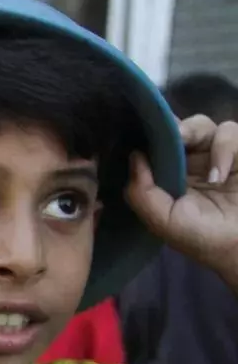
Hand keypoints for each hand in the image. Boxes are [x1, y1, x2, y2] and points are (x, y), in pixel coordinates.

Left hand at [127, 115, 237, 271]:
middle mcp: (190, 162)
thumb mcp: (164, 222)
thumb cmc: (203, 238)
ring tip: (196, 165)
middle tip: (173, 138)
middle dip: (171, 129)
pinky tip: (218, 177)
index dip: (147, 137)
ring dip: (197, 137)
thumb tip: (134, 156)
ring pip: (202, 125)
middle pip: (176, 129)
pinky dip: (223, 150)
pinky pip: (230, 133)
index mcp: (168, 176)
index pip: (153, 147)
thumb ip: (143, 193)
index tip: (138, 131)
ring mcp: (217, 154)